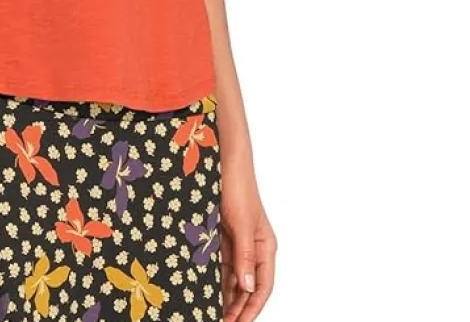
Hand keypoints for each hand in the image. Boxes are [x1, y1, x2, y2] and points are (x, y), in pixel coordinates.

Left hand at [219, 155, 276, 321]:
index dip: (252, 308)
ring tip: (212, 313)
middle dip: (237, 307)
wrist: (222, 162)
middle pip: (247, 286)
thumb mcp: (242, 224)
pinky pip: (220, 263)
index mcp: (265, 247)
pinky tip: (205, 290)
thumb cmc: (238, 188)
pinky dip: (214, 278)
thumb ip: (245, 257)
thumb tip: (247, 287)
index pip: (262, 287)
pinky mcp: (222, 235)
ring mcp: (237, 242)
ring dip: (225, 295)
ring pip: (233, 277)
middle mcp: (253, 248)